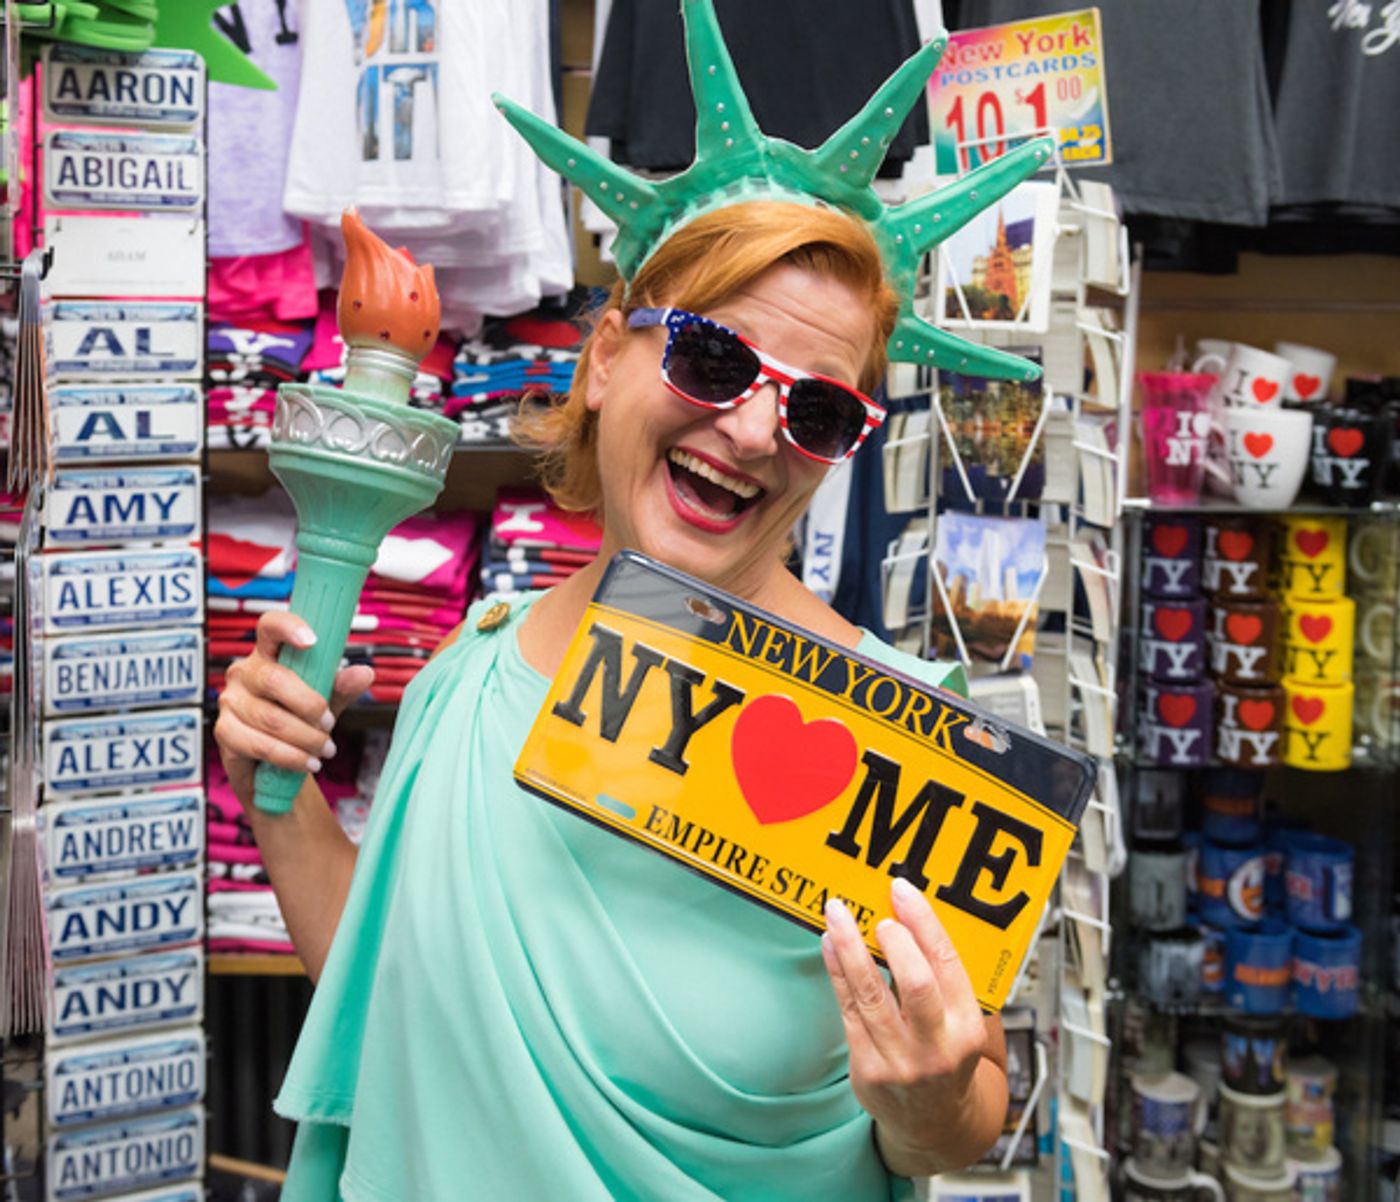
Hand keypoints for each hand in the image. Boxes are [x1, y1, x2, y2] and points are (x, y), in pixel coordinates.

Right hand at [214, 611, 373, 810]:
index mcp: (268, 654)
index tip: (312, 641)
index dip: (288, 627)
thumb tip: (364, 673)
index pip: (270, 626)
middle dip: (310, 706)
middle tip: (330, 724)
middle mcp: (244, 672)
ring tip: (326, 749)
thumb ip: (340, 688)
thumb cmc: (298, 721)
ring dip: (306, 738)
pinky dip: (291, 757)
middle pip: (275, 679)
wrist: (273, 766)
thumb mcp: (325, 702)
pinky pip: (260, 744)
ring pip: (271, 718)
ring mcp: (229, 700)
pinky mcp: (224, 731)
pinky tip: (308, 762)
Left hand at [821, 877, 1000, 1173]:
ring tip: (837, 914)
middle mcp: (936, 1046)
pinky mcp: (868, 1068)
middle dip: (895, 942)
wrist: (933, 1124)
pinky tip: (830, 944)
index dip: (924, 922)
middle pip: (916, 984)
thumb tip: (911, 918)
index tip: (903, 892)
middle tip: (879, 915)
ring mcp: (900, 1060)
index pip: (948, 965)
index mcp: (966, 1028)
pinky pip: (848, 1009)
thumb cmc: (946, 1060)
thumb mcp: (963, 1025)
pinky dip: (838, 971)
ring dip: (851, 947)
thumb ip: (945, 980)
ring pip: (871, 994)